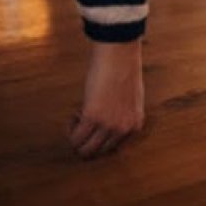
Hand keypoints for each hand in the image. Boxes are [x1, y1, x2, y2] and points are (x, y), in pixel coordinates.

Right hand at [69, 40, 144, 159]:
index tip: (96, 123)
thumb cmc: (124, 70)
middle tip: (82, 123)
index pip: (113, 148)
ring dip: (76, 137)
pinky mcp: (92, 117)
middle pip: (98, 152)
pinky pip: (75, 137)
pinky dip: (70, 129)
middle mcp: (123, 129)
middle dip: (86, 141)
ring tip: (78, 117)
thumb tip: (107, 126)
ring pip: (84, 150)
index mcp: (135, 125)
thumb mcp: (131, 99)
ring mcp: (108, 125)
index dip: (100, 136)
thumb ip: (123, 114)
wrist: (119, 53)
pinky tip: (76, 112)